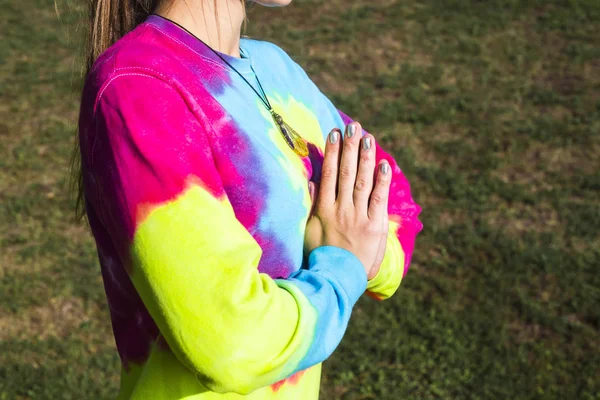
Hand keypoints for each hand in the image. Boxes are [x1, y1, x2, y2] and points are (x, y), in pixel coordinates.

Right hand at [304, 122, 391, 278]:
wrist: (336, 279)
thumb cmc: (319, 256)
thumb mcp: (308, 230)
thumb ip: (311, 206)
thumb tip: (312, 182)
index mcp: (323, 209)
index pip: (328, 174)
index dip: (332, 151)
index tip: (334, 133)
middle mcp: (341, 209)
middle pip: (345, 172)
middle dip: (349, 147)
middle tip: (353, 126)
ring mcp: (358, 216)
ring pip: (362, 181)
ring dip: (365, 157)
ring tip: (367, 137)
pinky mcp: (374, 226)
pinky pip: (378, 199)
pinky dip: (381, 181)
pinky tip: (384, 164)